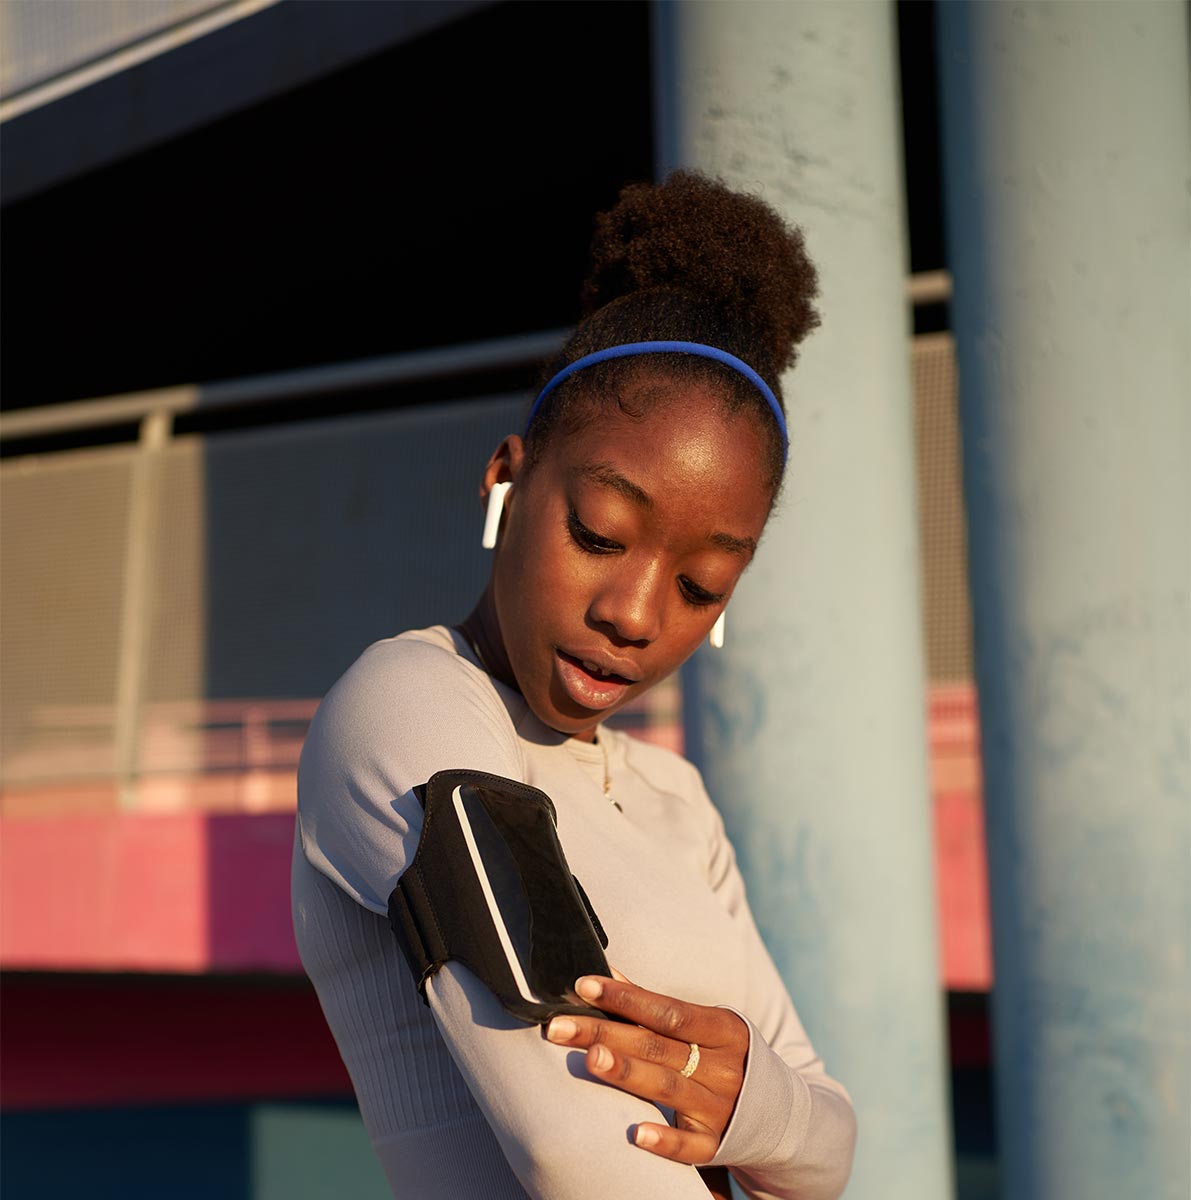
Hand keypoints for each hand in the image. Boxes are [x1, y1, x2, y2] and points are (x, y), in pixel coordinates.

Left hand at [545, 972, 748, 1165]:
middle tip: (558, 1026)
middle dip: (604, 1033)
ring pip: (668, 1087)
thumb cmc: (726, 1056)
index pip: (667, 1010)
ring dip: (627, 1073)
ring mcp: (719, 1107)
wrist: (778, 1113)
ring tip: (590, 1059)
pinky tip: (636, 1132)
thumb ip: (657, 1005)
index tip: (584, 986)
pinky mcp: (716, 1145)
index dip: (625, 998)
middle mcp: (722, 1066)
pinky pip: (690, 1145)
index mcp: (721, 1029)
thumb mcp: (704, 1025)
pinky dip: (665, 1138)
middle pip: (656, 1046)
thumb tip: (607, 973)